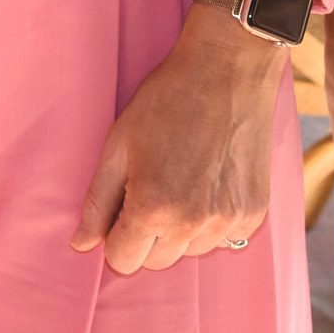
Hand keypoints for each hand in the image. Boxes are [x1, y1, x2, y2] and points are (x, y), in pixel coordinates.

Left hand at [75, 3, 287, 274]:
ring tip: (181, 179)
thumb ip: (97, 202)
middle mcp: (193, 225)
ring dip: (179, 229)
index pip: (123, 261)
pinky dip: (210, 221)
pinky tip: (207, 182)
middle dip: (145, 234)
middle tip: (150, 185)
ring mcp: (228, 222)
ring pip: (189, 251)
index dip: (114, 235)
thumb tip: (81, 245)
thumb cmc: (166, 101)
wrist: (228, 71)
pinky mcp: (253, 213)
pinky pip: (221, 238)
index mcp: (153, 209)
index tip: (120, 205)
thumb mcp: (118, 145)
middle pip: (156, 261)